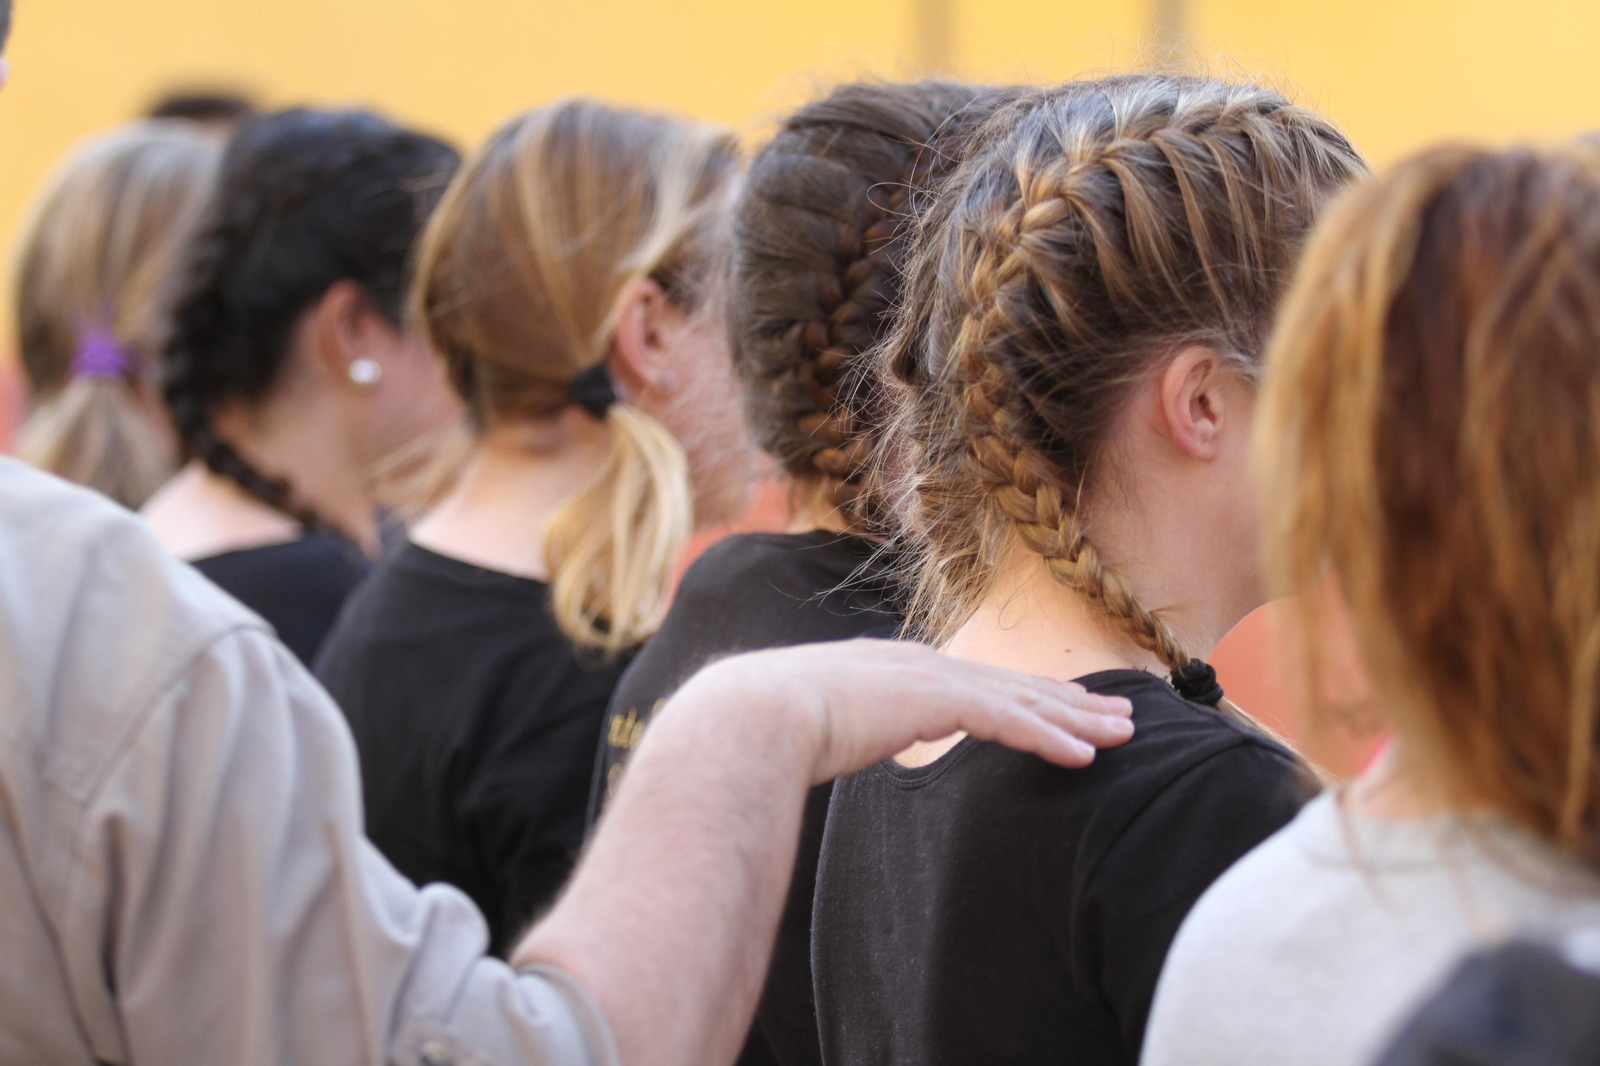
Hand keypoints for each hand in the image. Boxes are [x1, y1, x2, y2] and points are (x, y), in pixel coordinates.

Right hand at [681, 639, 1134, 783]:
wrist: (750, 715)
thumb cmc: (769, 729)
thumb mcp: (821, 727)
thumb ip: (846, 730)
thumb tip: (841, 744)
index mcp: (896, 671)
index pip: (977, 684)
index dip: (1027, 697)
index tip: (1067, 711)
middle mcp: (920, 665)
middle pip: (1013, 684)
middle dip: (1071, 702)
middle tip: (1121, 715)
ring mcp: (928, 678)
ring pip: (1021, 699)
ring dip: (1077, 720)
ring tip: (1123, 734)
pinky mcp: (933, 701)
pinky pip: (1006, 722)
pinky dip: (1048, 738)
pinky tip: (1083, 756)